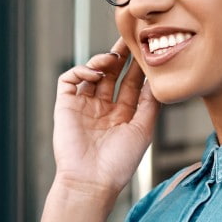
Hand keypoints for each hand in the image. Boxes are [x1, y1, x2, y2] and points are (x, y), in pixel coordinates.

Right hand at [53, 38, 159, 198]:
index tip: (147, 52)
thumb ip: (150, 104)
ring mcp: (83, 107)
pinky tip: (93, 74)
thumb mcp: (143, 131)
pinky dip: (80, 71)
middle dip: (120, 56)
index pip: (131, 84)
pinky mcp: (65, 106)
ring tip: (112, 58)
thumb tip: (156, 80)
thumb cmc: (119, 163)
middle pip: (111, 74)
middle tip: (129, 39)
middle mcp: (102, 109)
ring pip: (91, 73)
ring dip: (101, 61)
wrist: (91, 181)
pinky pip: (69, 80)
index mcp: (122, 116)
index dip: (138, 68)